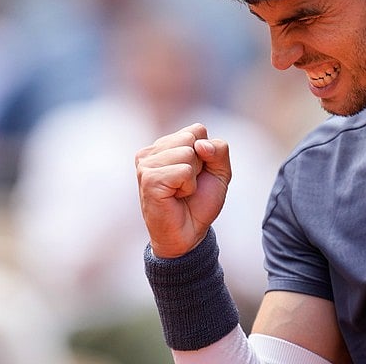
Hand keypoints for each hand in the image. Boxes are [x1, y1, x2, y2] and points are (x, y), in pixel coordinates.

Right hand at [136, 123, 231, 257]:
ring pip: (188, 153)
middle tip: (187, 185)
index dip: (207, 154)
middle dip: (200, 164)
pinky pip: (184, 171)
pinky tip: (176, 197)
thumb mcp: (219, 171)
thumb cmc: (200, 202)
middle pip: (192, 139)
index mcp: (165, 145)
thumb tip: (199, 145)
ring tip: (180, 191)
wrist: (188, 235)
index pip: (197, 130)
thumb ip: (218, 149)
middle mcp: (151, 151)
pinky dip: (188, 187)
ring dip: (193, 178)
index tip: (197, 174)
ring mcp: (146, 164)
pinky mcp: (148, 179)